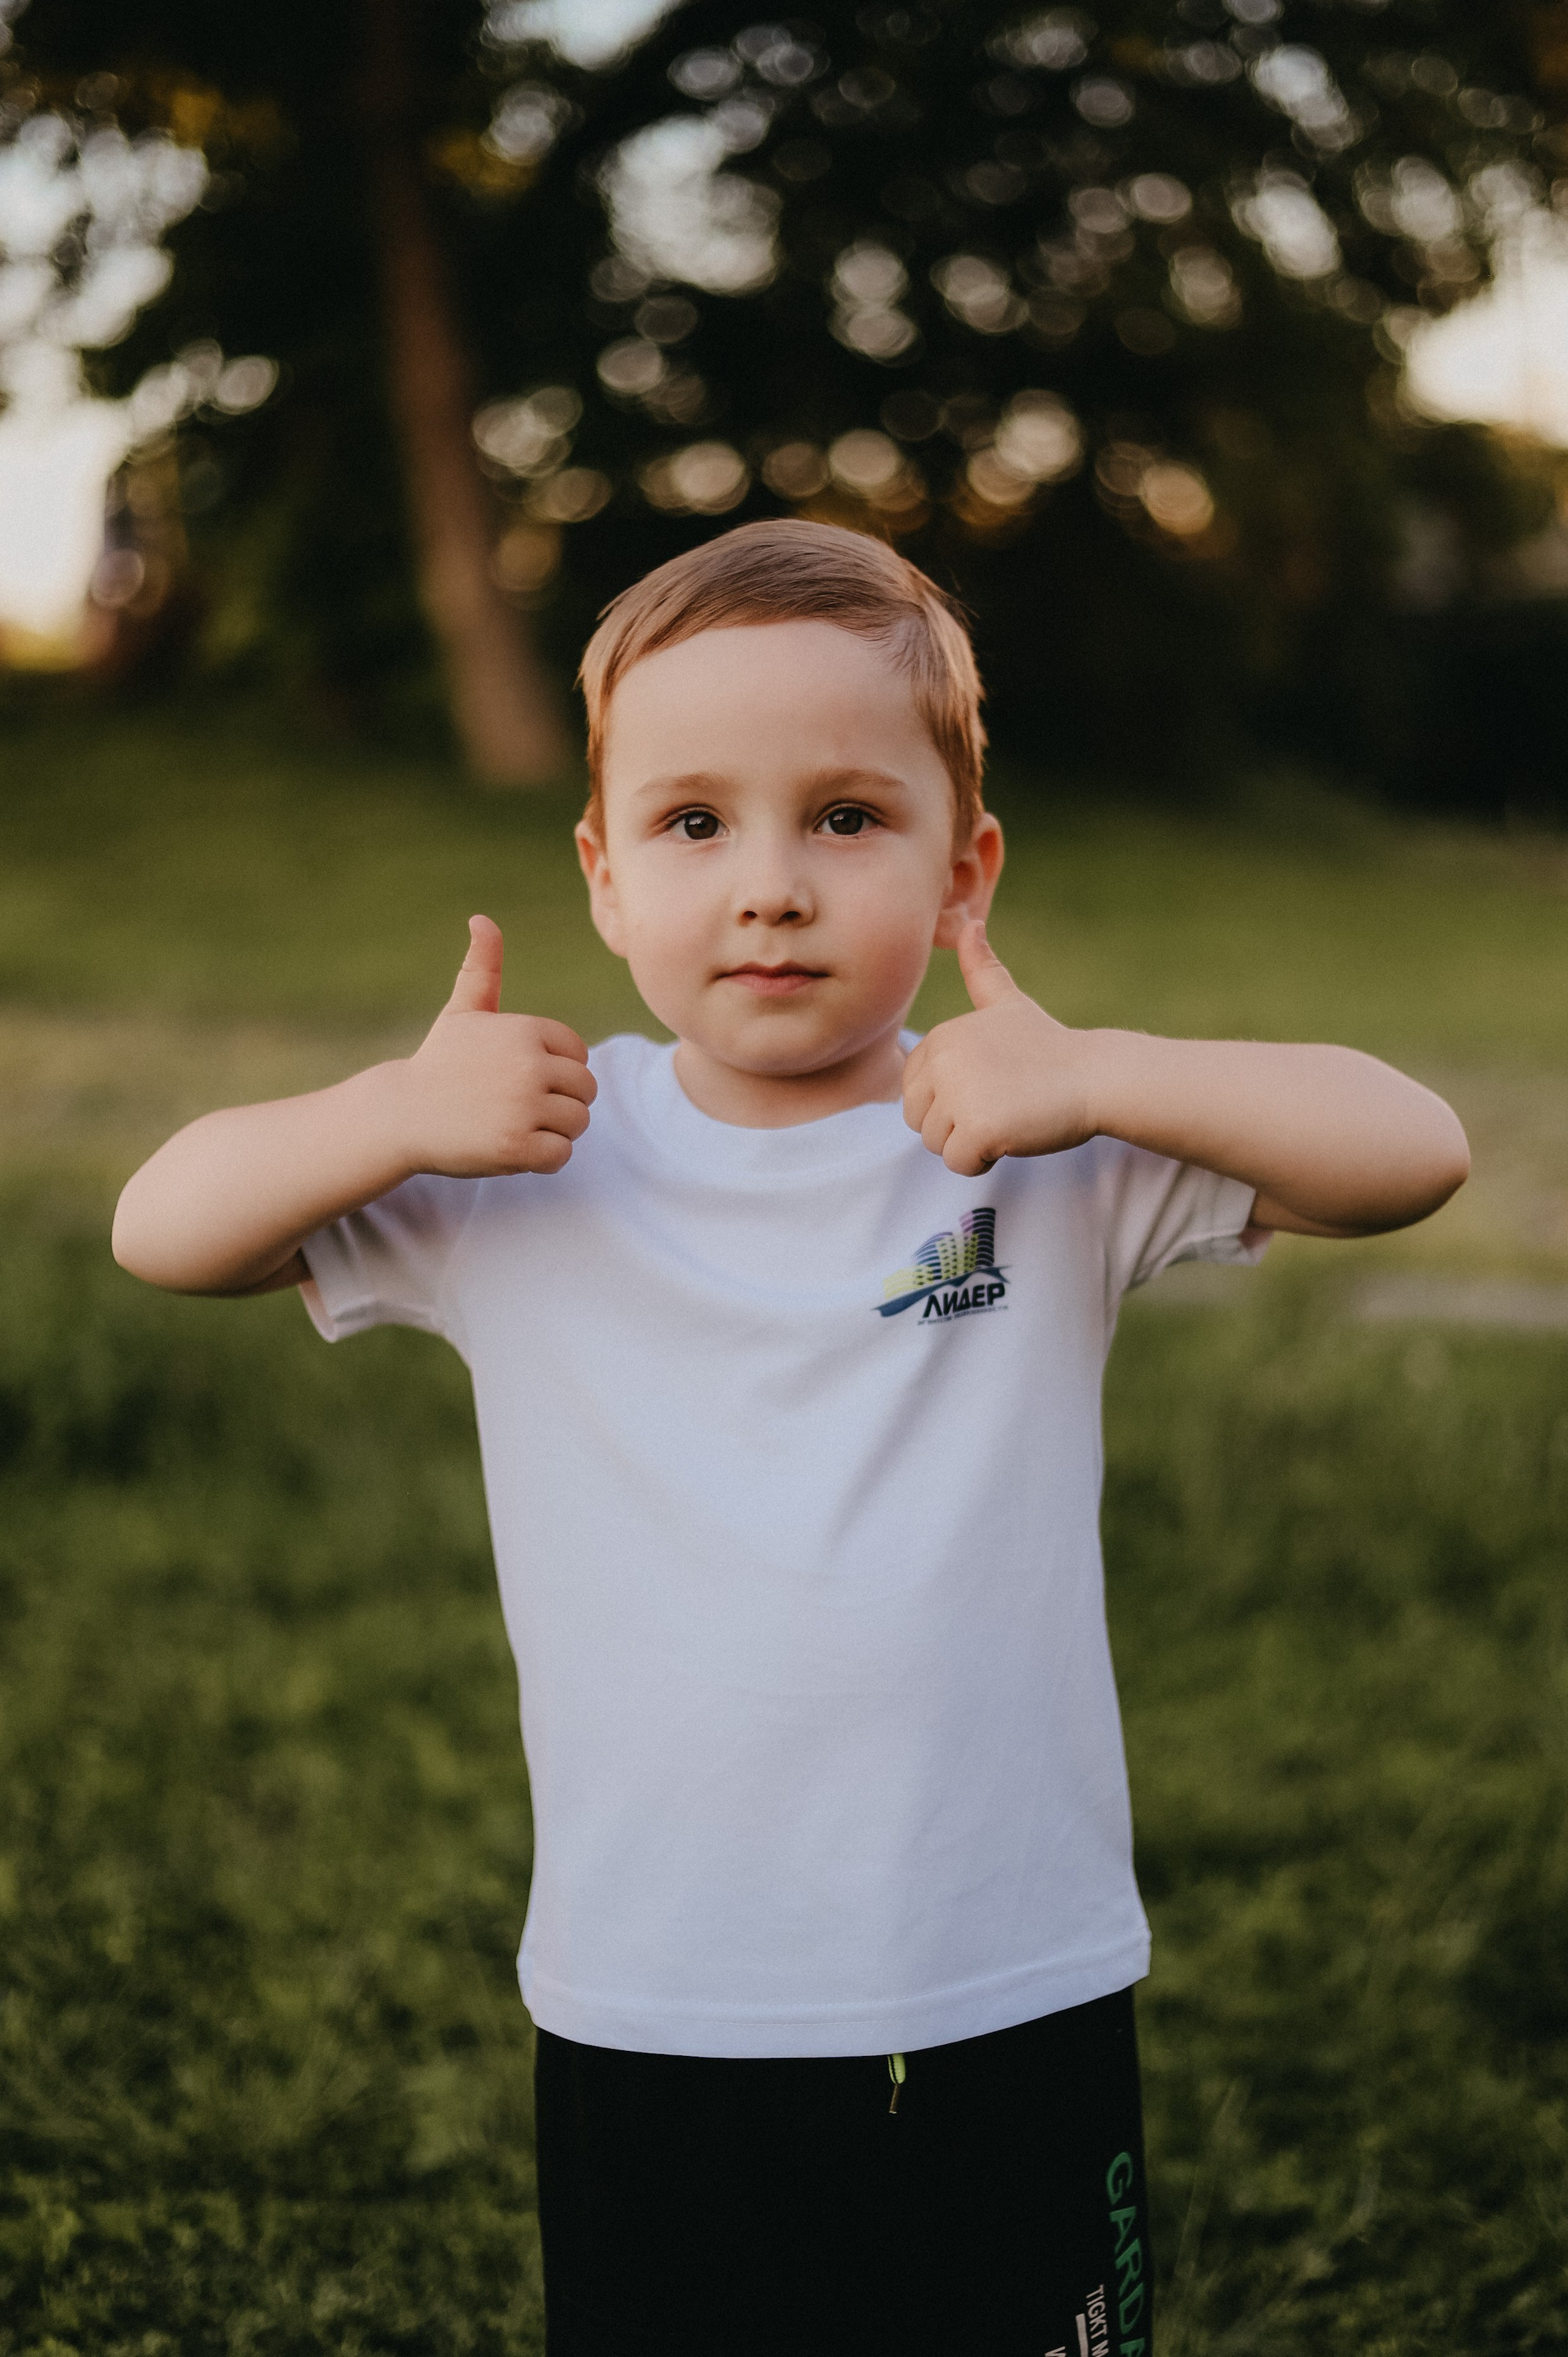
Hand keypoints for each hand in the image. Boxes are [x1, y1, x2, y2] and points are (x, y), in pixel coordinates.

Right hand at [397, 916, 594, 1176]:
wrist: (401, 1115)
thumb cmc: (439, 1063)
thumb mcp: (463, 1011)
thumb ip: (482, 968)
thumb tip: (481, 919)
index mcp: (525, 1030)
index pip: (578, 1055)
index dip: (555, 1071)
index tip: (518, 1078)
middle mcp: (529, 1065)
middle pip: (585, 1090)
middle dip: (559, 1103)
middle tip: (516, 1108)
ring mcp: (523, 1107)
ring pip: (577, 1123)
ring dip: (551, 1132)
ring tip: (512, 1125)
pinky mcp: (516, 1147)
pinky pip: (561, 1155)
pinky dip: (542, 1159)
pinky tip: (510, 1147)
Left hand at [902, 919, 1091, 1175]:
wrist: (1096, 1075)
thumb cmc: (1052, 1048)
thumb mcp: (1009, 1004)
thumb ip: (983, 971)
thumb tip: (969, 924)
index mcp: (941, 1036)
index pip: (913, 1091)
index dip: (950, 1099)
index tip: (992, 1086)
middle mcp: (942, 1060)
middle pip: (918, 1120)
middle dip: (955, 1124)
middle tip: (1000, 1106)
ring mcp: (958, 1093)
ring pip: (936, 1144)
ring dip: (971, 1143)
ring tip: (1009, 1116)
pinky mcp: (976, 1127)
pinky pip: (959, 1163)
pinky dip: (983, 1161)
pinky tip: (1013, 1135)